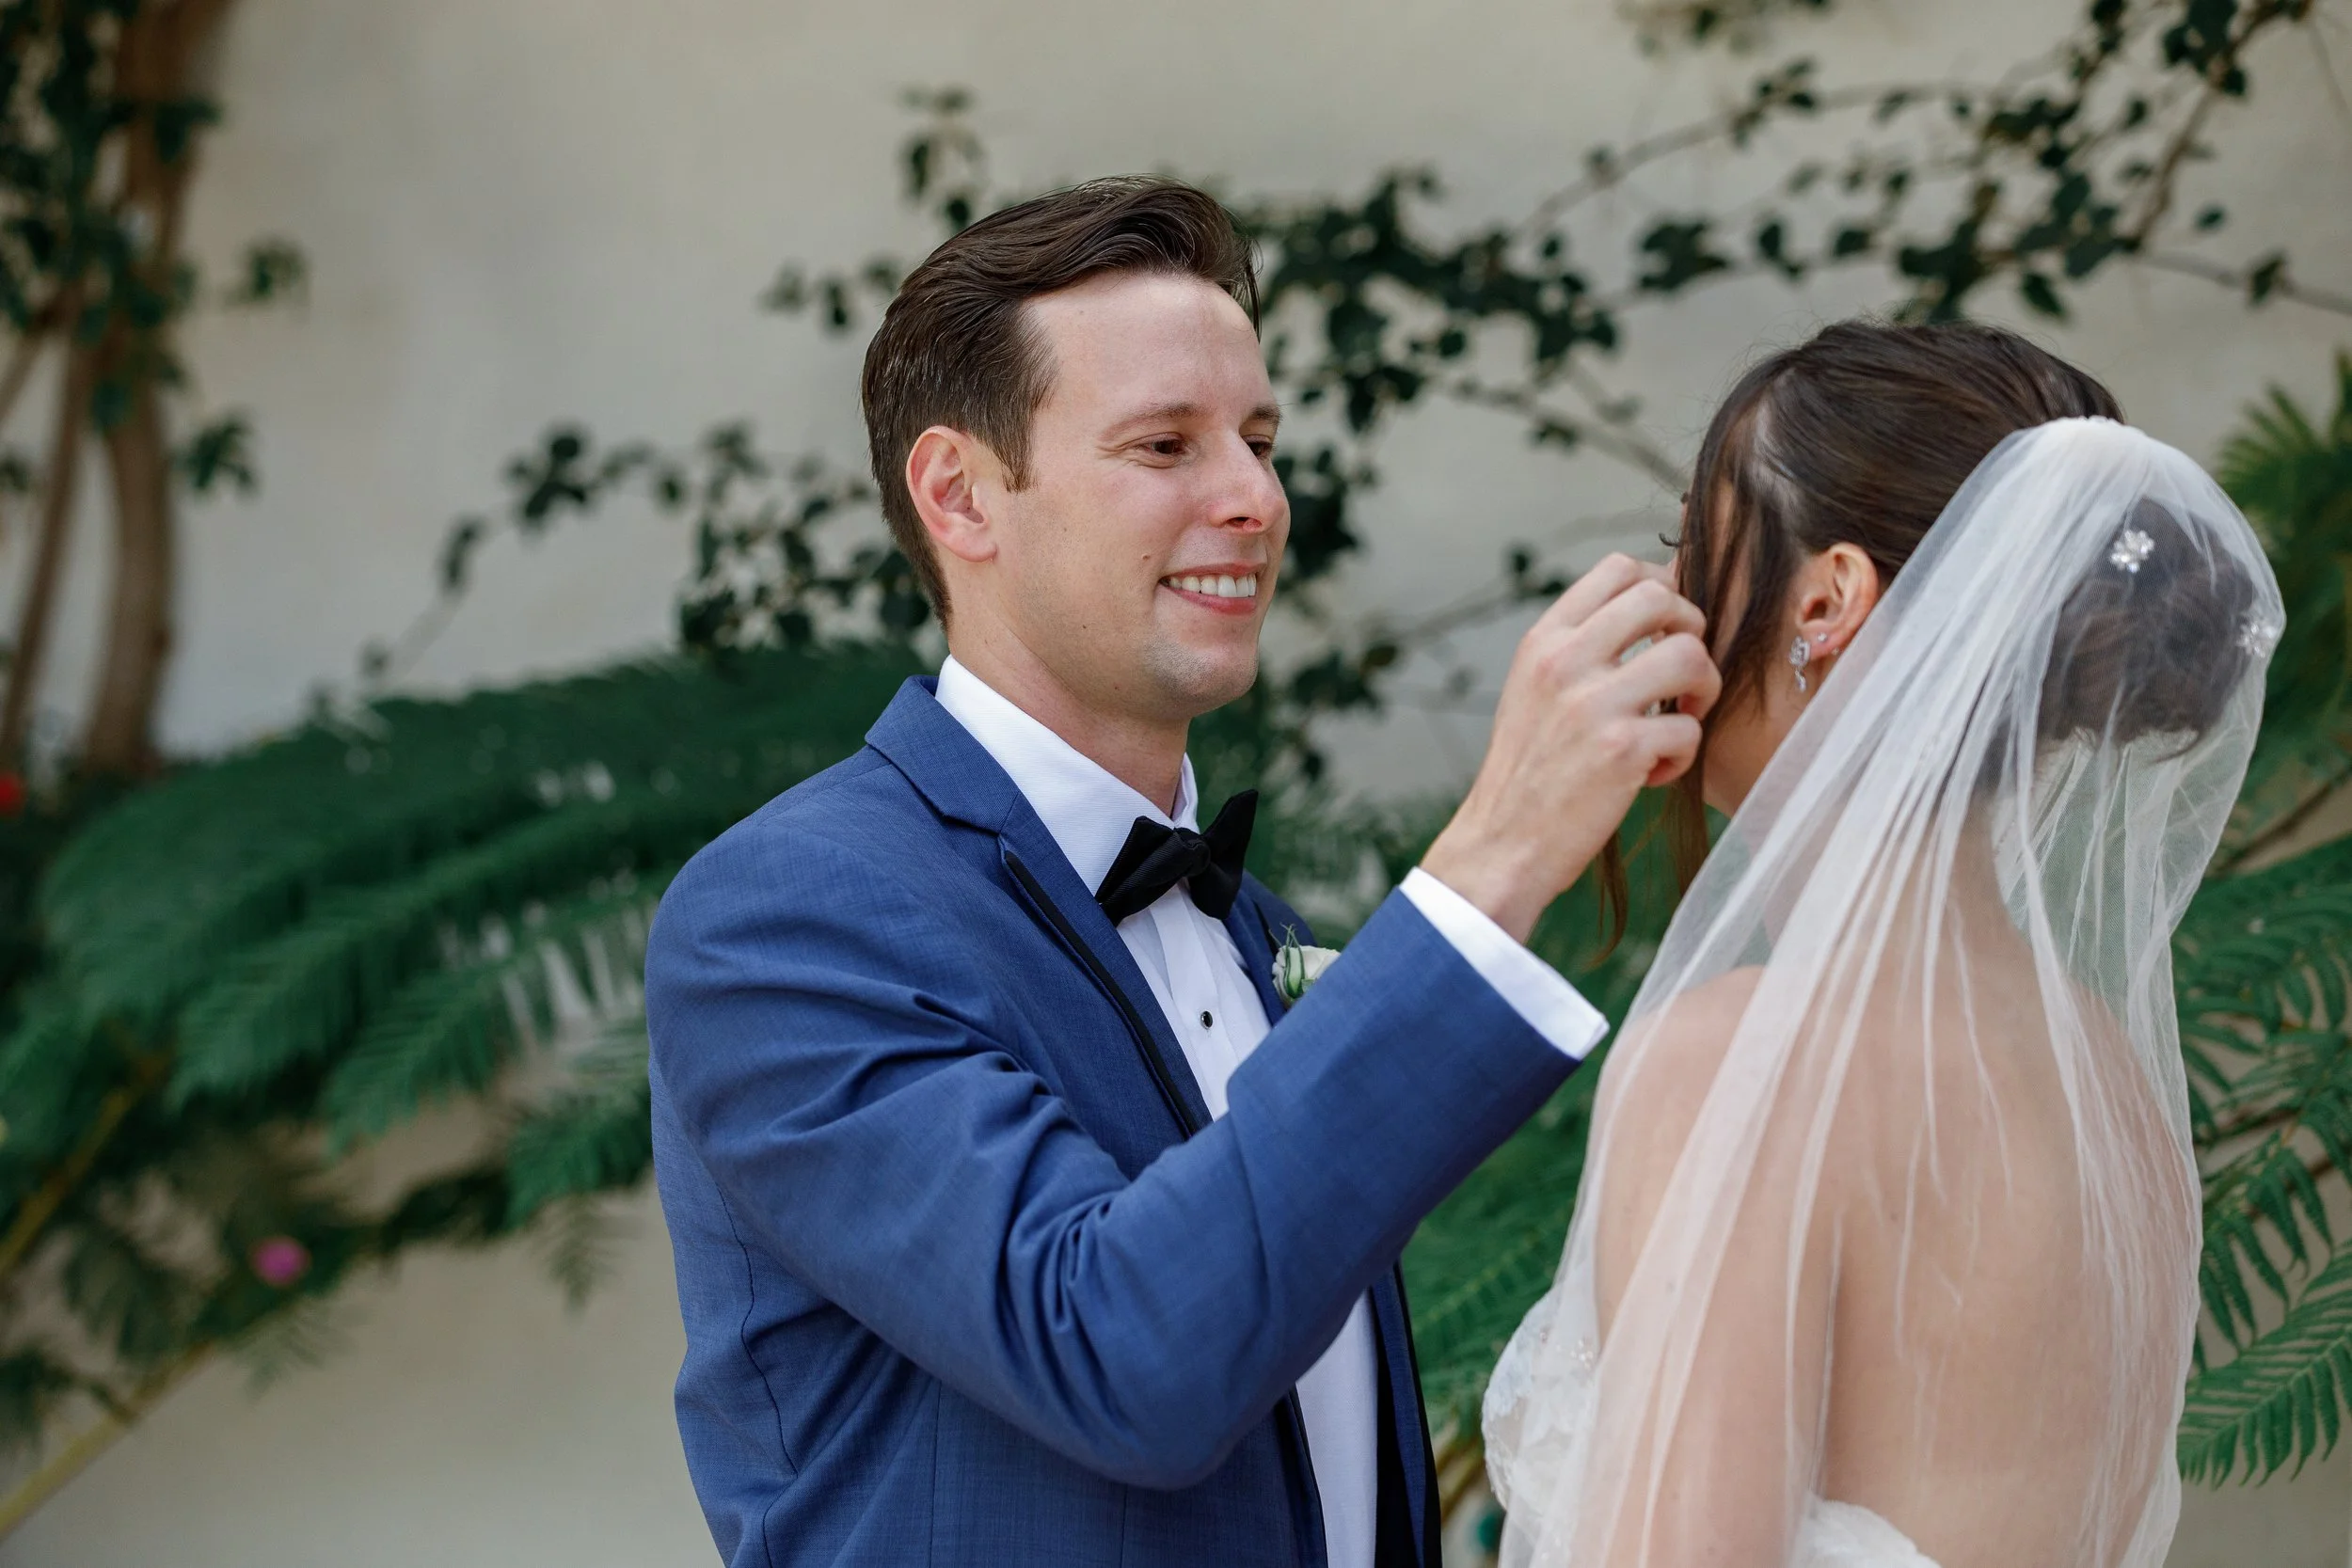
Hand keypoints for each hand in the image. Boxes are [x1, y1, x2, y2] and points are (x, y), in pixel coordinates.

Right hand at [1421, 555, 1719, 942]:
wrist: (1502, 844)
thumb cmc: (1526, 772)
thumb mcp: (1532, 692)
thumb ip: (1576, 650)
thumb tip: (1648, 614)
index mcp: (1543, 642)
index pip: (1616, 569)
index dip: (1660, 588)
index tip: (1664, 628)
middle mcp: (1565, 662)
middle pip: (1660, 597)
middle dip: (1691, 629)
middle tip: (1682, 672)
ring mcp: (1593, 704)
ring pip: (1689, 654)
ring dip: (1702, 689)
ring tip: (1679, 719)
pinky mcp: (1622, 750)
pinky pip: (1688, 728)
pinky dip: (1682, 754)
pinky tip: (1654, 774)